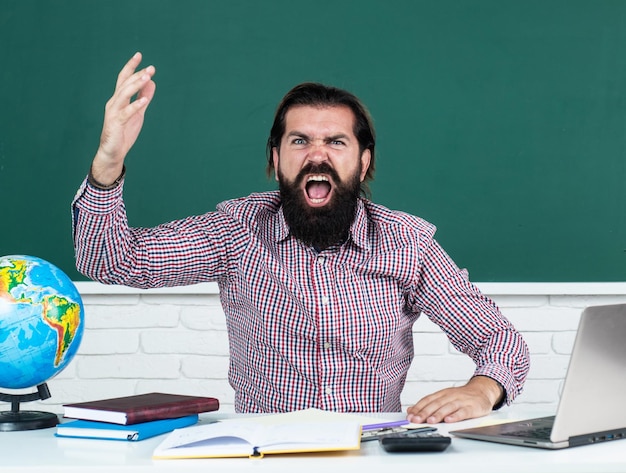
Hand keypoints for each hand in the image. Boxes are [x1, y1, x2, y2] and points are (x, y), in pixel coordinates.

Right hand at [91, 52, 155, 184]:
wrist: (113, 152)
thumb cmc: (124, 132)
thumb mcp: (138, 113)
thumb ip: (144, 98)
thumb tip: (152, 82)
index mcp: (118, 99)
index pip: (123, 79)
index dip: (131, 67)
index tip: (139, 55)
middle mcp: (114, 102)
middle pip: (124, 84)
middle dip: (137, 74)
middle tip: (151, 67)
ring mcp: (114, 112)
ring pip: (123, 94)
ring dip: (136, 85)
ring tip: (148, 77)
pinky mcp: (115, 123)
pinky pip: (126, 113)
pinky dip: (135, 105)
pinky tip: (145, 100)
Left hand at [406, 376, 503, 423]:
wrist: (482, 390)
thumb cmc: (461, 397)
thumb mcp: (444, 398)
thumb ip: (428, 404)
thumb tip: (410, 410)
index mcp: (442, 394)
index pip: (427, 400)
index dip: (418, 408)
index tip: (410, 416)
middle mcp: (450, 396)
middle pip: (435, 404)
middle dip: (424, 412)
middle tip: (415, 420)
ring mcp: (461, 401)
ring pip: (448, 407)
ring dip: (438, 414)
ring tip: (430, 421)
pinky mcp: (472, 407)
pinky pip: (463, 412)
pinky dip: (456, 416)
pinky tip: (450, 420)